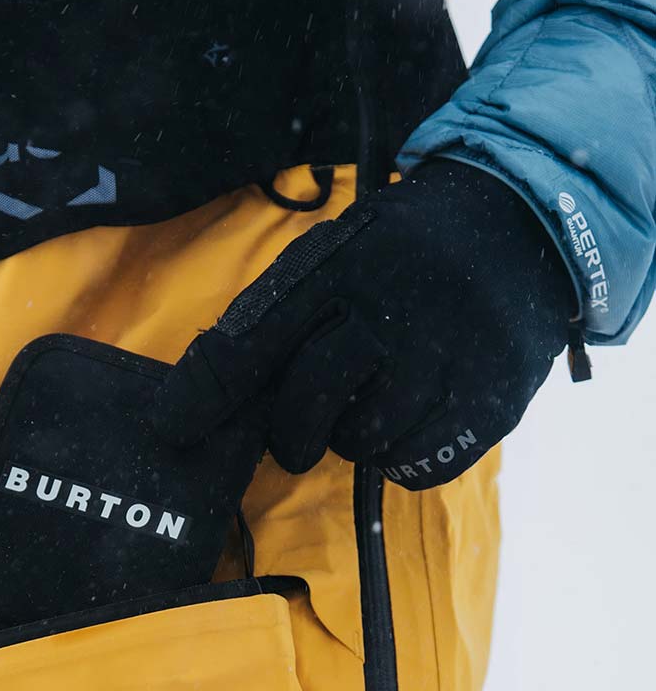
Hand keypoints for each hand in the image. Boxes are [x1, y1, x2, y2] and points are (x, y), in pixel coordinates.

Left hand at [158, 160, 574, 486]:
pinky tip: (413, 417)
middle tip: (299, 432)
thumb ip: (275, 320)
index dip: (207, 392)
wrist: (520, 224)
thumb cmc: (400, 255)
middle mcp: (391, 309)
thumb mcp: (334, 256)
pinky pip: (417, 466)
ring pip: (362, 444)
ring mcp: (445, 357)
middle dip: (290, 433)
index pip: (254, 339)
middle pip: (305, 407)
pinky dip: (404, 456)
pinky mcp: (487, 399)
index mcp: (339, 267)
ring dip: (355, 439)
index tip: (171, 429)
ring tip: (377, 401)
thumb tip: (195, 404)